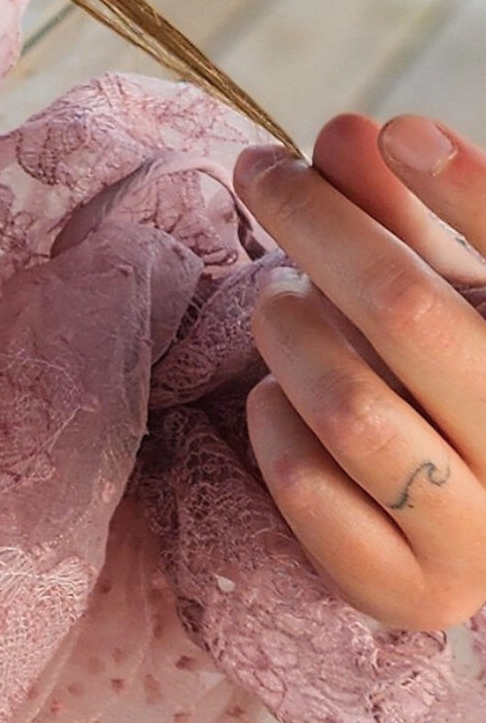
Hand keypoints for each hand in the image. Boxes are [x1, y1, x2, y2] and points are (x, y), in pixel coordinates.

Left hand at [234, 113, 485, 631]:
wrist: (460, 531)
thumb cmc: (445, 377)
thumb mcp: (439, 286)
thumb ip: (394, 213)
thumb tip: (351, 131)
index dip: (472, 188)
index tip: (399, 129)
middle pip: (405, 308)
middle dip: (316, 222)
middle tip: (260, 171)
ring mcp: (485, 535)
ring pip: (347, 401)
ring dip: (288, 329)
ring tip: (280, 308)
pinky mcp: (415, 593)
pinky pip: (307, 484)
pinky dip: (273, 424)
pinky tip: (282, 402)